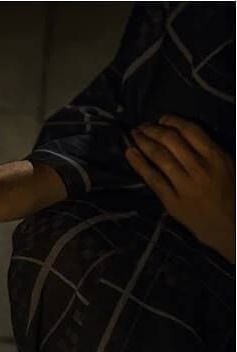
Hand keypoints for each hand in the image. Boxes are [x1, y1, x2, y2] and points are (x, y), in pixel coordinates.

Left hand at [127, 115, 234, 262]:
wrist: (231, 227)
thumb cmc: (232, 195)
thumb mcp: (230, 167)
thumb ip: (211, 150)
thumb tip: (186, 134)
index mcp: (217, 157)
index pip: (190, 131)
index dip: (172, 122)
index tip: (162, 119)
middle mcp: (199, 168)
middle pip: (170, 141)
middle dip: (153, 130)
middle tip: (142, 126)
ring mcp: (184, 185)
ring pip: (159, 157)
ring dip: (143, 142)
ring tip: (134, 135)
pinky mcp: (172, 201)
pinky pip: (152, 178)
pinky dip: (139, 164)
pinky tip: (130, 153)